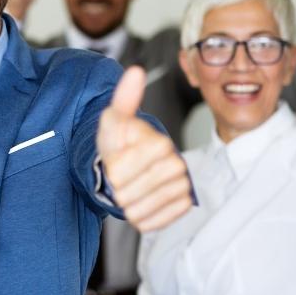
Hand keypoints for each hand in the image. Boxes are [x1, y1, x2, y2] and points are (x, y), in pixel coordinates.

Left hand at [96, 67, 191, 232]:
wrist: (131, 166)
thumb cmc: (119, 143)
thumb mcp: (113, 119)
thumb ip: (123, 99)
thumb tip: (135, 71)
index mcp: (159, 143)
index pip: (122, 170)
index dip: (111, 170)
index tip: (114, 161)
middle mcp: (176, 164)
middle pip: (130, 192)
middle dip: (117, 189)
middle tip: (119, 179)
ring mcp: (182, 186)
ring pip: (140, 210)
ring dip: (126, 205)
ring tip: (128, 191)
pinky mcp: (184, 205)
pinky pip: (154, 223)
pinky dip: (141, 218)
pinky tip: (139, 204)